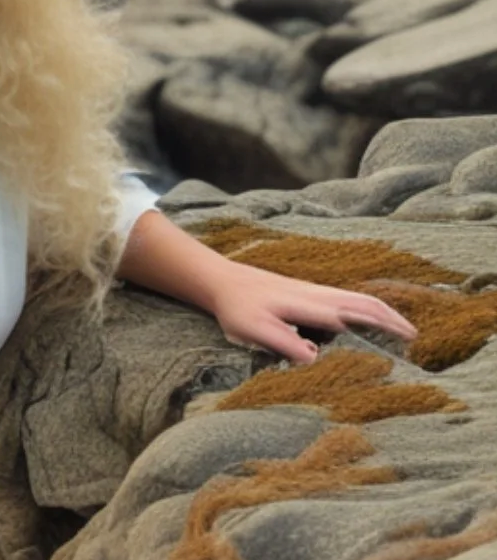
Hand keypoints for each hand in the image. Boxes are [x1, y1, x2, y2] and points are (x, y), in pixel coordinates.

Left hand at [208, 262, 417, 364]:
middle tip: (417, 338)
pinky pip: (348, 299)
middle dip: (394, 319)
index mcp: (313, 306)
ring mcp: (316, 292)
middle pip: (367, 303)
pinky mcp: (309, 294)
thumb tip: (316, 359)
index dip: (384, 327)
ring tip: (402, 329)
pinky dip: (368, 308)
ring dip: (384, 312)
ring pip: (359, 298)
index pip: (358, 315)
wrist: (223, 281)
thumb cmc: (238, 308)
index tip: (407, 343)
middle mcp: (320, 295)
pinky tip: (367, 320)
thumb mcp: (254, 330)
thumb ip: (284, 343)